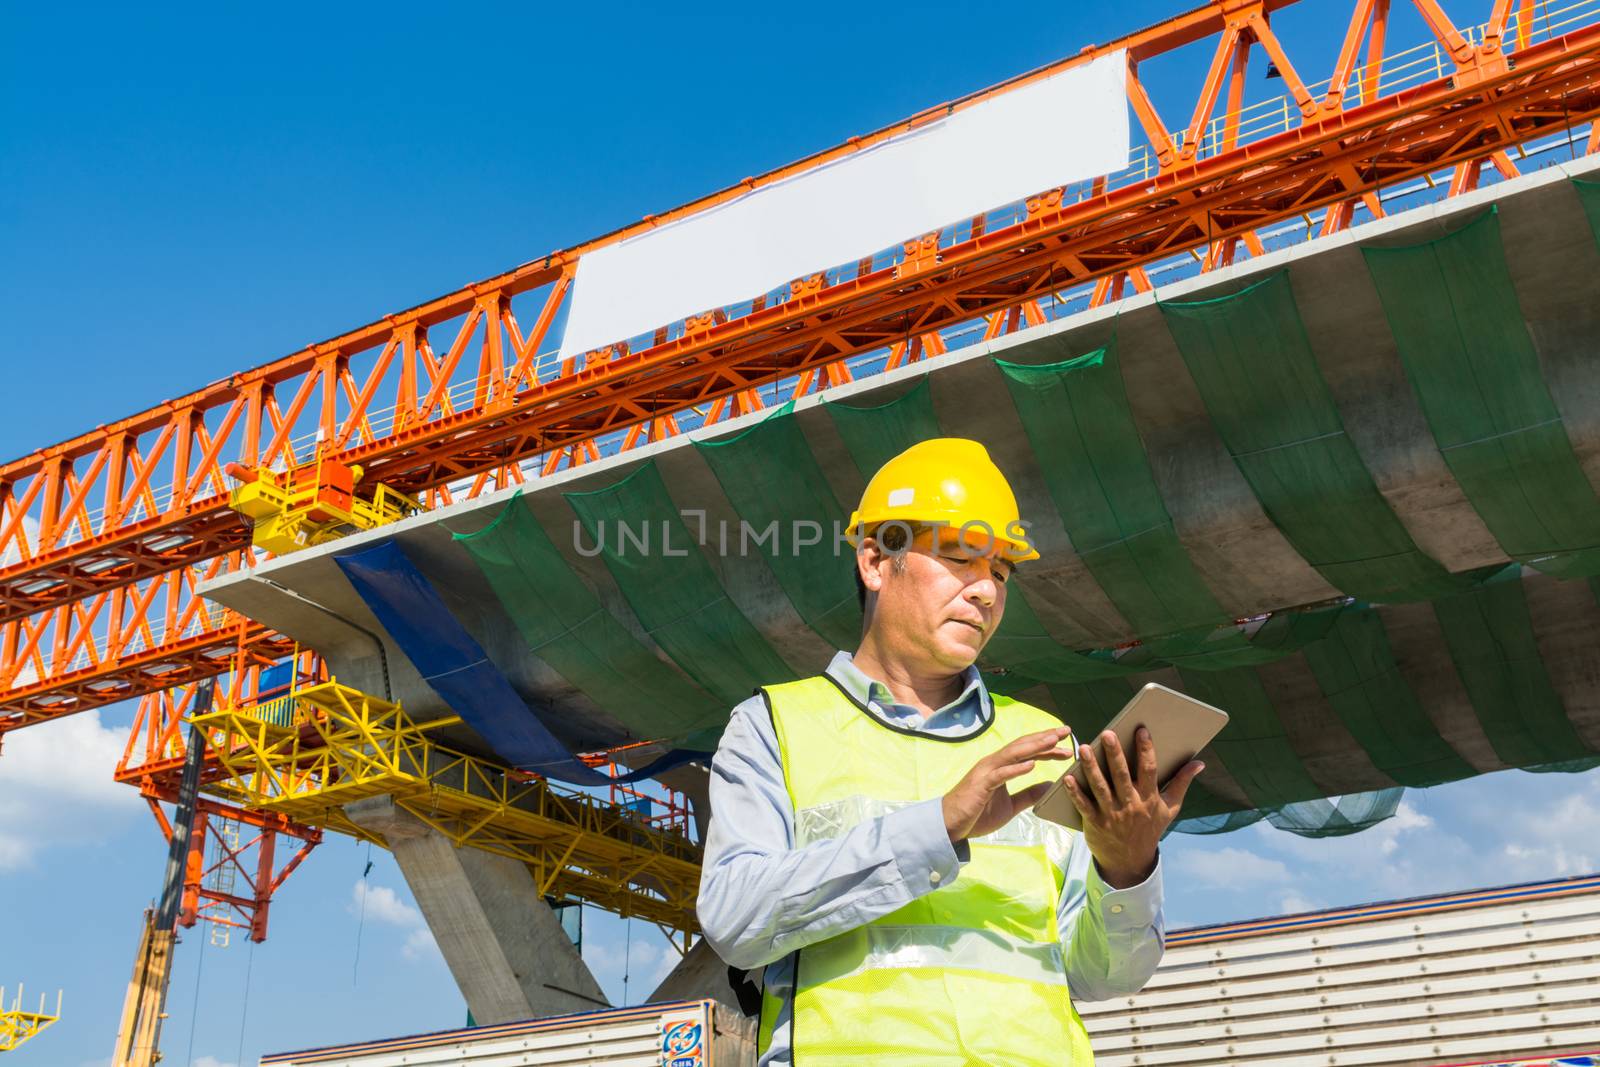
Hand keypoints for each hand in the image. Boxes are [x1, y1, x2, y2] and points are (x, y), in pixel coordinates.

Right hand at [943, 727, 1073, 843]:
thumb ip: (1028, 795)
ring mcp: (986, 772)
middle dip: (1044, 738)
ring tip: (1052, 741)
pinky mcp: (981, 785)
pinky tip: (1032, 765)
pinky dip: (1016, 768)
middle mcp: (993, 764)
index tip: (1065, 742)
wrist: (950, 825)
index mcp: (1000, 767)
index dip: (1046, 746)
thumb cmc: (977, 814)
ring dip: (1034, 747)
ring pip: (1013, 754)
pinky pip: (1000, 775)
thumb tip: (1049, 785)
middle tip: (1066, 731)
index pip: (1027, 751)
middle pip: (1022, 746)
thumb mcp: (1010, 806)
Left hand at [1062, 726, 1203, 887]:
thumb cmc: (1149, 828)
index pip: (1149, 771)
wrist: (1131, 861)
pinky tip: (1067, 778)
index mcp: (1149, 799)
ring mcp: (1112, 815)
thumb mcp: (1169, 808)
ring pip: (1101, 788)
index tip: (1141, 730)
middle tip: (1108, 733)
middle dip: (1115, 754)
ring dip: (1092, 768)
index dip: (1146, 750)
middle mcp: (1131, 806)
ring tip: (1085, 748)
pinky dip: (1075, 793)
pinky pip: (1084, 806)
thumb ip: (1182, 783)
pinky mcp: (1095, 824)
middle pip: (1122, 776)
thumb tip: (1199, 763)